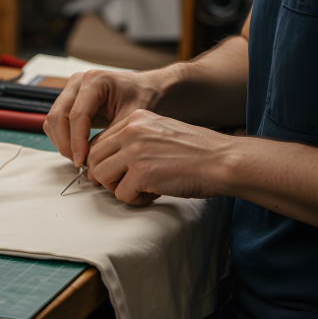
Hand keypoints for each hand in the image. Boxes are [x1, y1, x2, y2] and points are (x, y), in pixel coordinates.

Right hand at [44, 70, 163, 166]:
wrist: (146, 89)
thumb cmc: (144, 98)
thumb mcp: (133, 118)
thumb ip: (110, 136)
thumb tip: (90, 157)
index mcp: (95, 80)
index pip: (76, 115)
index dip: (76, 141)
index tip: (81, 161)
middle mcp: (78, 82)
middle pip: (57, 116)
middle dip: (65, 143)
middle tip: (79, 163)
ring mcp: (70, 91)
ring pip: (52, 121)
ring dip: (61, 142)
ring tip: (80, 158)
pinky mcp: (68, 101)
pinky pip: (56, 123)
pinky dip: (63, 139)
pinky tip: (78, 149)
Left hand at [85, 110, 233, 204]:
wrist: (223, 161)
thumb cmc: (195, 153)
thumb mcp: (159, 134)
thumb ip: (132, 142)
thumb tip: (102, 164)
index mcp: (135, 118)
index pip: (99, 142)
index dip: (103, 163)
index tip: (116, 174)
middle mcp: (131, 130)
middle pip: (94, 159)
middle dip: (106, 177)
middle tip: (126, 185)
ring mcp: (134, 151)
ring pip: (101, 176)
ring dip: (118, 189)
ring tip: (142, 189)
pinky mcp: (141, 173)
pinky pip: (121, 194)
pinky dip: (135, 200)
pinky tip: (154, 194)